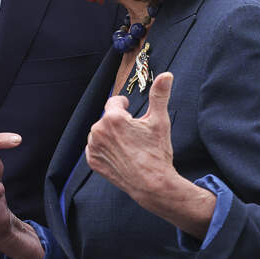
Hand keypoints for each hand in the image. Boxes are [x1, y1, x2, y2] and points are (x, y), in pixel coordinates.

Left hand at [85, 72, 174, 201]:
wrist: (152, 183)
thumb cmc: (157, 152)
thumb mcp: (160, 120)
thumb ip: (160, 95)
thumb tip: (167, 74)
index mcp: (113, 118)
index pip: (115, 102)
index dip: (125, 106)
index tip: (130, 111)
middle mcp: (98, 131)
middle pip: (108, 118)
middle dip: (119, 122)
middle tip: (135, 135)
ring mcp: (93, 147)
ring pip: (101, 132)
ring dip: (111, 134)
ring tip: (128, 146)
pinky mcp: (93, 161)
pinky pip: (96, 147)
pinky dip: (105, 148)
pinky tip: (120, 154)